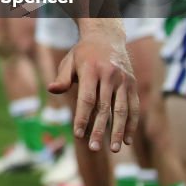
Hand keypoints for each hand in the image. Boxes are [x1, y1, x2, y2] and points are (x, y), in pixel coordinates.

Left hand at [48, 21, 138, 152]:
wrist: (107, 37)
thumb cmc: (83, 53)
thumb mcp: (69, 61)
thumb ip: (62, 78)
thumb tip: (51, 90)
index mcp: (91, 70)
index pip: (86, 99)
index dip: (82, 118)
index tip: (78, 135)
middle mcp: (109, 75)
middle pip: (104, 108)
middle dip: (99, 129)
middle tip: (94, 148)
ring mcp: (123, 80)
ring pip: (122, 110)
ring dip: (119, 131)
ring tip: (115, 148)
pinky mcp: (132, 84)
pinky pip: (134, 107)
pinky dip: (132, 124)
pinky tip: (128, 140)